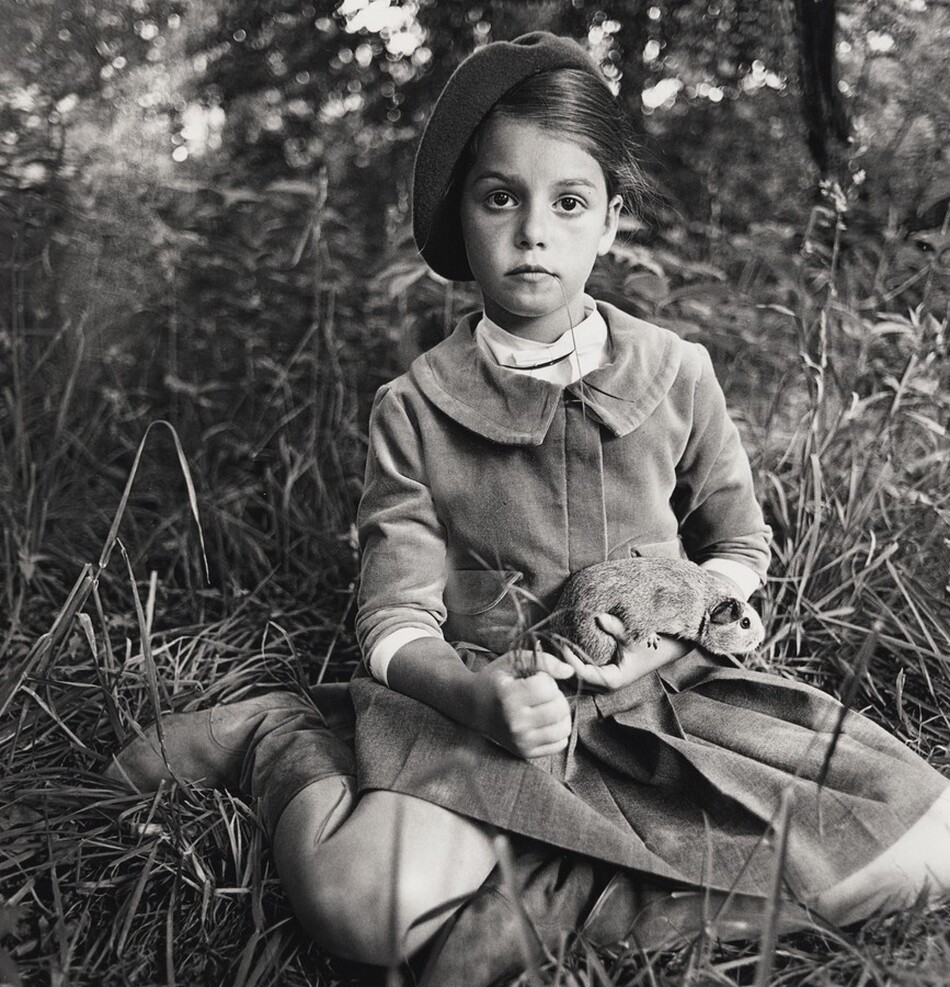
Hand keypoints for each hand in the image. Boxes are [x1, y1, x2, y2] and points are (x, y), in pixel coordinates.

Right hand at [471, 650, 574, 758]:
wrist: (472, 706)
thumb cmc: (496, 680)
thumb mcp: (514, 661)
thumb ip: (544, 661)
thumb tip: (570, 671)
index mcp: (508, 696)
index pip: (548, 687)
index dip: (546, 679)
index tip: (534, 680)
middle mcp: (514, 722)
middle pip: (559, 708)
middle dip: (556, 696)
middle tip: (541, 694)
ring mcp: (519, 740)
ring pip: (564, 728)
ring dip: (561, 714)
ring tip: (546, 707)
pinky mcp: (525, 752)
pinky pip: (559, 743)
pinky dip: (558, 731)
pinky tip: (545, 721)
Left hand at [559, 618, 690, 691]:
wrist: (669, 649)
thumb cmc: (653, 644)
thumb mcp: (634, 634)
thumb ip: (615, 627)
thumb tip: (598, 617)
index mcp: (612, 680)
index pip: (581, 673)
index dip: (567, 658)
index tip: (558, 640)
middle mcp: (606, 685)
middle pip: (574, 679)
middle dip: (560, 663)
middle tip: (547, 642)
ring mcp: (604, 681)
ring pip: (576, 678)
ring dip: (564, 663)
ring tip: (551, 644)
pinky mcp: (603, 674)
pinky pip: (581, 672)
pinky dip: (571, 662)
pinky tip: (562, 647)